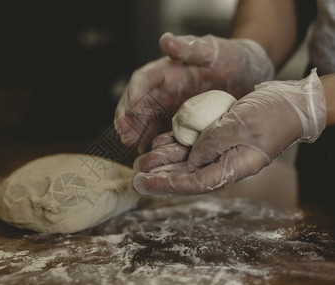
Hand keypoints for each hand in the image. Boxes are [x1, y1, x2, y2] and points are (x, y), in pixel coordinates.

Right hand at [114, 32, 273, 152]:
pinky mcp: (179, 123)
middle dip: (128, 119)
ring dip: (136, 134)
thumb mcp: (213, 51)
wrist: (251, 75)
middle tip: (125, 134)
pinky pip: (162, 133)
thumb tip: (165, 40)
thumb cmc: (231, 57)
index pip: (142, 80)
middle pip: (137, 103)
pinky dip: (154, 143)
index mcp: (167, 70)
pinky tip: (151, 154)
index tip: (131, 108)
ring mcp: (169, 108)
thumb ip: (189, 47)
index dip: (134, 94)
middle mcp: (163, 90)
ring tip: (133, 147)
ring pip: (145, 121)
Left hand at [133, 69, 325, 195]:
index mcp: (233, 167)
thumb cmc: (272, 114)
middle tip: (135, 176)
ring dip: (163, 161)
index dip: (168, 184)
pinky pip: (192, 145)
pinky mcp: (217, 137)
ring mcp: (220, 150)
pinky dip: (175, 144)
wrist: (289, 101)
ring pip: (186, 161)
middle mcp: (224, 163)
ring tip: (141, 161)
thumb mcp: (241, 126)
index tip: (145, 183)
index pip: (195, 183)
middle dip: (160, 176)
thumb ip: (213, 143)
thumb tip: (191, 159)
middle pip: (186, 176)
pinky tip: (159, 142)